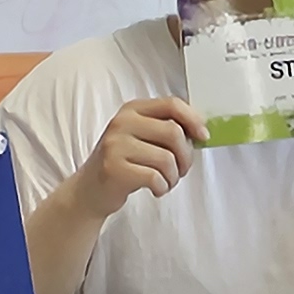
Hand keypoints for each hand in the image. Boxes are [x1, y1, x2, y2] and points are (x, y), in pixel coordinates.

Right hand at [70, 97, 201, 211]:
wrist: (90, 189)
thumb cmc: (124, 162)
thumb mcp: (141, 136)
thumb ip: (166, 129)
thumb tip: (201, 133)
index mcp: (133, 109)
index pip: (172, 104)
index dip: (193, 120)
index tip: (203, 137)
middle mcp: (122, 122)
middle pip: (174, 132)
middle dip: (186, 156)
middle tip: (181, 169)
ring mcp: (115, 145)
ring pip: (166, 159)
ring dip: (174, 176)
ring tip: (166, 181)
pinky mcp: (114, 168)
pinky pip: (155, 177)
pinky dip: (162, 187)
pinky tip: (156, 188)